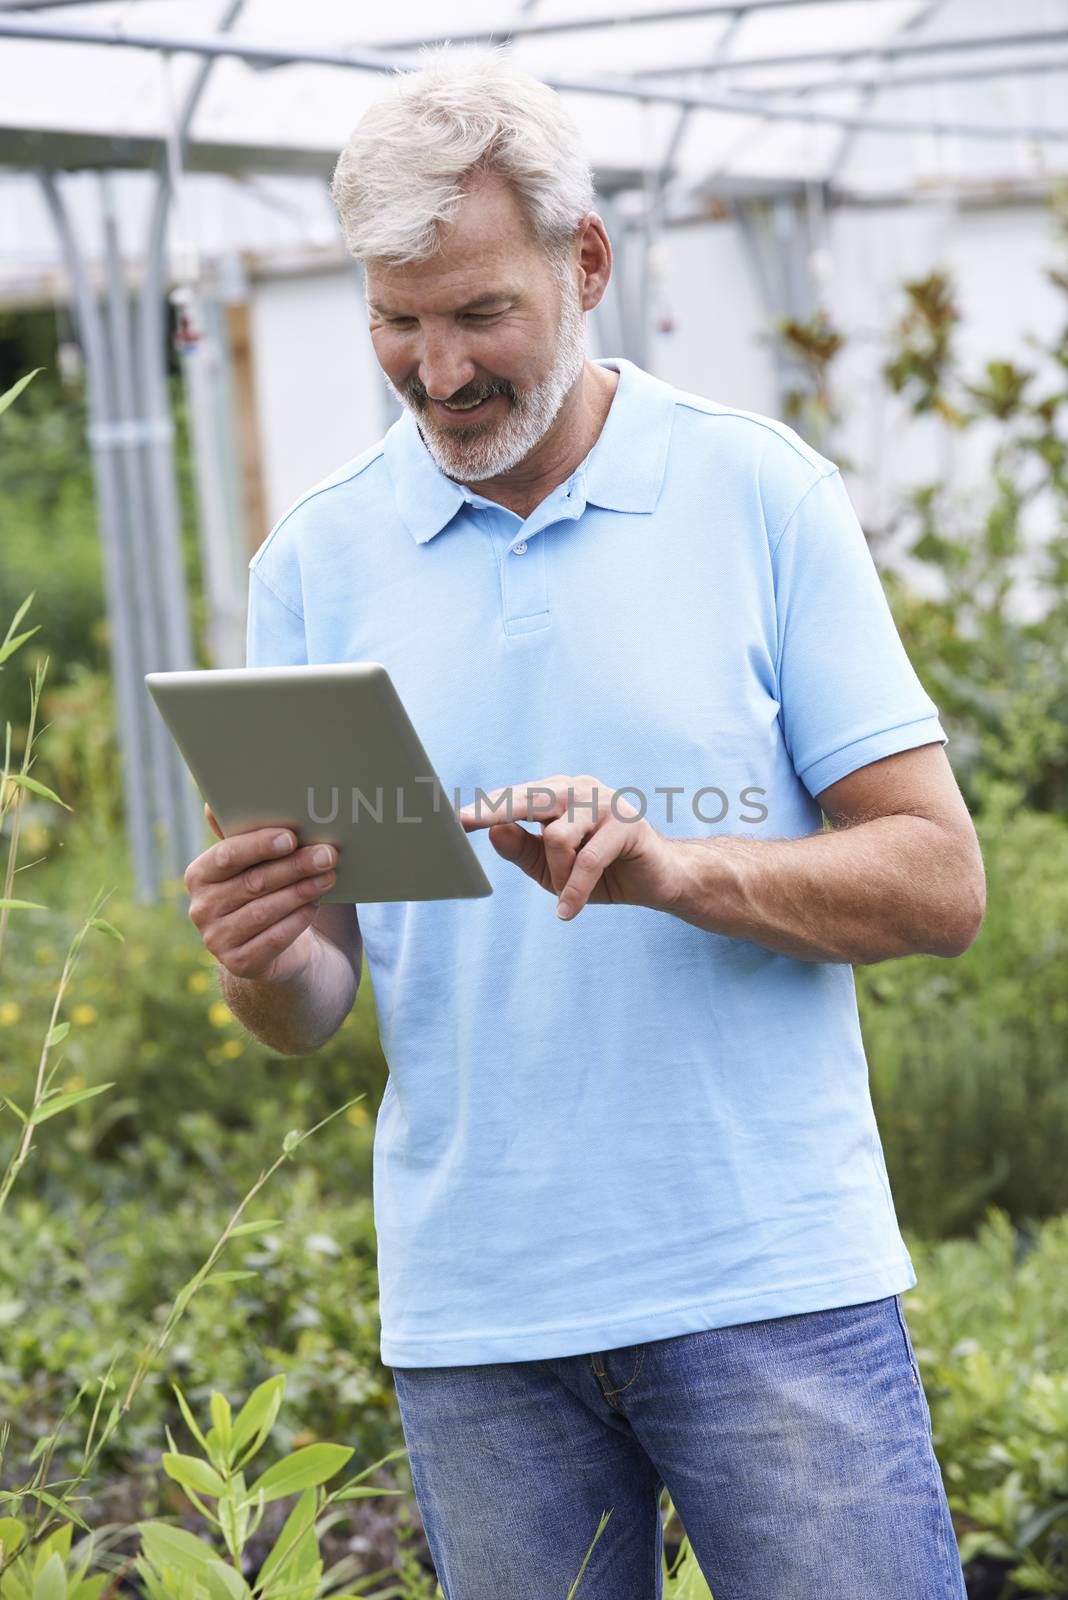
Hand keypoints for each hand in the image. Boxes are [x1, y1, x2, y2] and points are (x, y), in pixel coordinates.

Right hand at [185, 802, 338, 982]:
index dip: (258, 845)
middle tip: (327, 854)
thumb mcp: (256, 863)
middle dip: (294, 866)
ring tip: (329, 877)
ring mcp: (216, 940)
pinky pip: (273, 939)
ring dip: (301, 891)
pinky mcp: (238, 964)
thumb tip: (216, 804)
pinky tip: (315, 905)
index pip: (226, 856)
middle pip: (253, 882)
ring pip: (265, 910)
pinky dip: (297, 919)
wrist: (274, 947)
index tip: (291, 836)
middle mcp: (200, 908)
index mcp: (199, 875)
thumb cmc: (267, 891)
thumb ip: (244, 835)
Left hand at [457, 773, 679, 919]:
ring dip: (557, 874)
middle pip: (528, 798)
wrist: (658, 880)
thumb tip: (493, 832)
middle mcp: (580, 789)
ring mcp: (605, 803)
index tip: (452, 819)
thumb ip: (523, 850)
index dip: (485, 809)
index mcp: (559, 794)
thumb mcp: (552, 868)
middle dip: (494, 810)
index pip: (514, 797)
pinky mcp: (627, 825)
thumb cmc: (600, 872)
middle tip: (463, 823)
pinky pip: (587, 860)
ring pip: (557, 837)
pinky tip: (567, 912)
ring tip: (566, 892)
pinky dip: (574, 889)